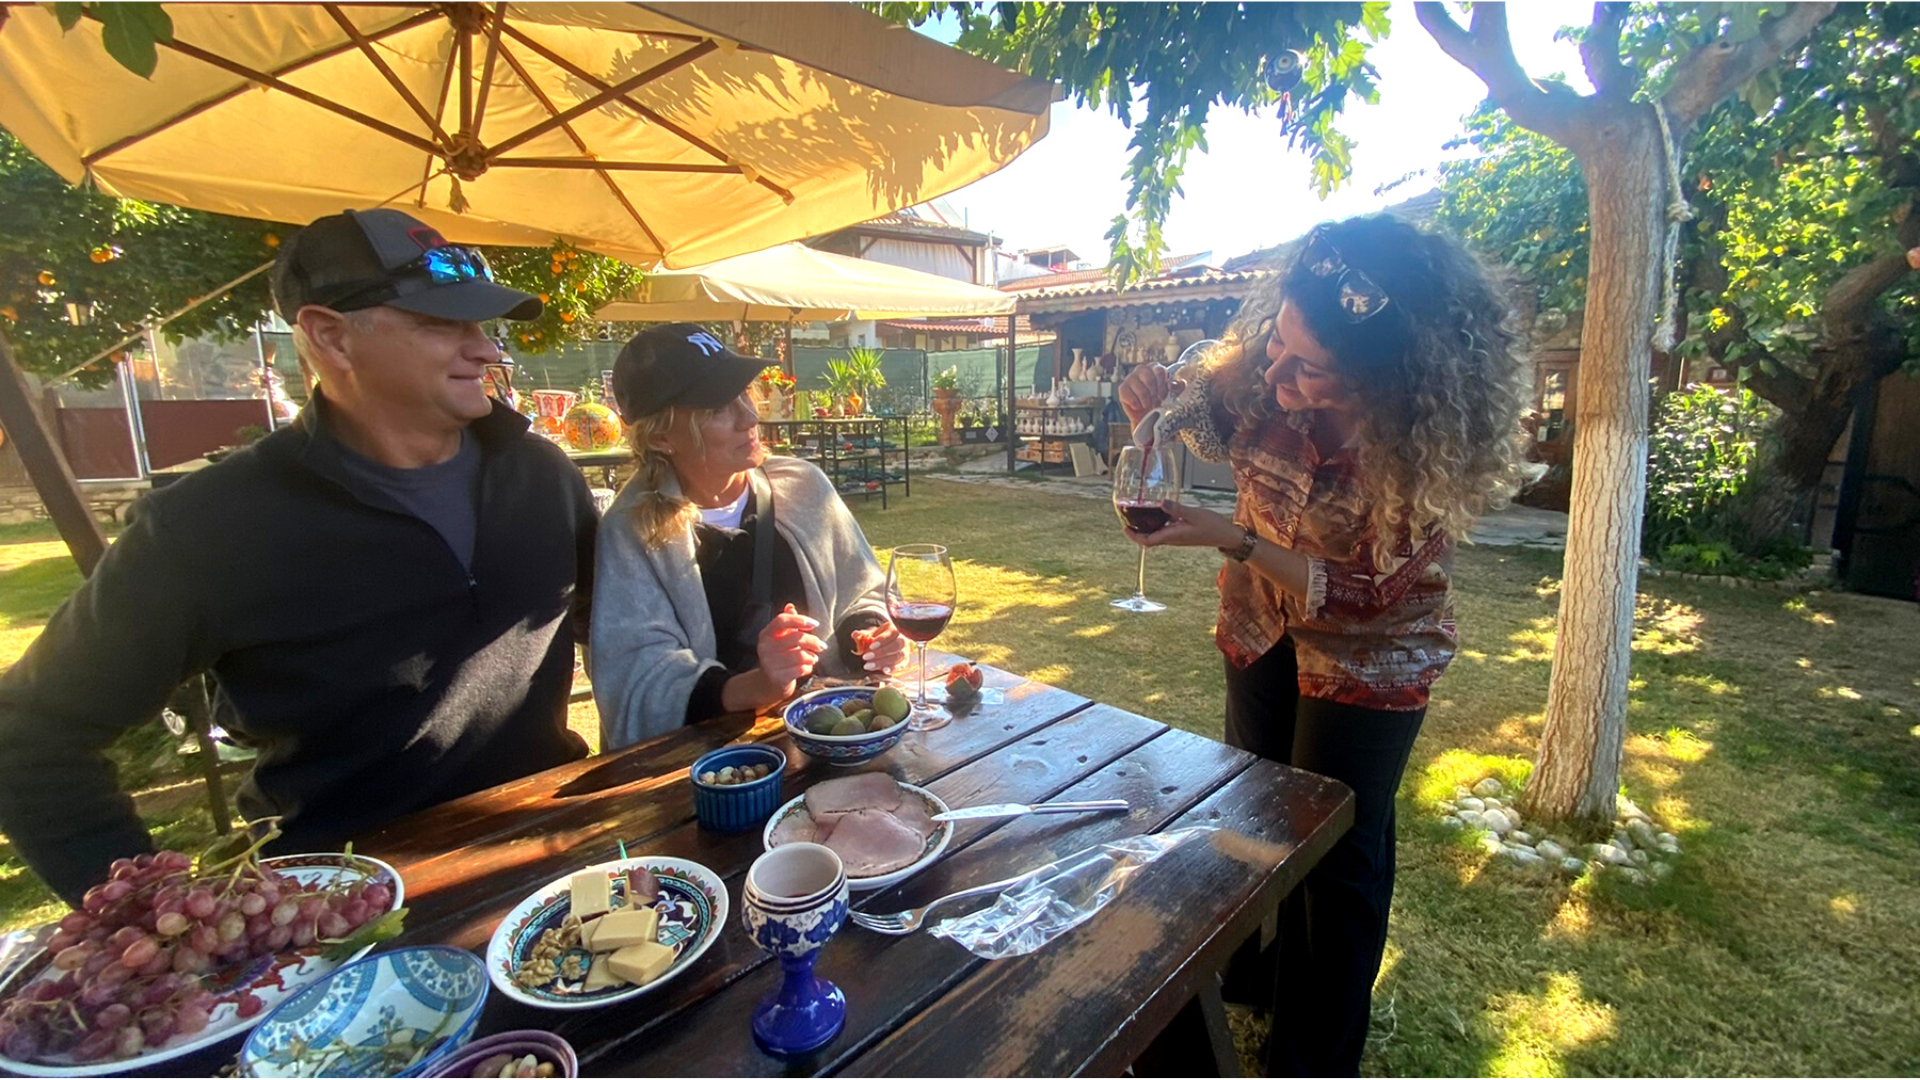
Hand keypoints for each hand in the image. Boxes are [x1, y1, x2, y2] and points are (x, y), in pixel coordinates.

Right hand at [756, 604, 825, 694]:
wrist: (769, 683)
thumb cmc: (779, 657)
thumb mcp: (780, 638)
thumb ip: (787, 622)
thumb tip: (790, 607)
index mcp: (766, 634)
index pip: (782, 620)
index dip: (800, 620)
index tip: (814, 624)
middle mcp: (765, 647)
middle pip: (796, 637)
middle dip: (813, 642)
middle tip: (821, 646)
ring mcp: (770, 663)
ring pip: (800, 655)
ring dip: (812, 656)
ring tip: (813, 658)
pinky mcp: (777, 677)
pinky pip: (800, 669)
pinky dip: (808, 667)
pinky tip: (807, 667)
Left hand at [856, 622, 912, 674]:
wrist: (886, 645)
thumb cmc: (878, 638)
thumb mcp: (871, 634)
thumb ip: (863, 635)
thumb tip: (855, 634)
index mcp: (894, 629)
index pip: (891, 633)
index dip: (882, 640)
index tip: (871, 646)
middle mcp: (902, 639)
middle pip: (896, 646)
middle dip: (881, 652)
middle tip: (866, 657)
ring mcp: (905, 651)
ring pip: (898, 656)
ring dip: (883, 662)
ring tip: (869, 665)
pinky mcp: (904, 661)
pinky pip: (901, 666)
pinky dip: (892, 668)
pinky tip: (883, 670)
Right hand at [1118, 363, 1173, 429]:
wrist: (1147, 415)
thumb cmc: (1161, 401)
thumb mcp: (1174, 393)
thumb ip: (1177, 386)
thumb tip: (1171, 384)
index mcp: (1155, 367)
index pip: (1159, 371)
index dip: (1162, 385)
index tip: (1163, 397)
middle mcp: (1141, 369)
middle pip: (1149, 379)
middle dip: (1154, 395)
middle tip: (1156, 403)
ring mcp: (1130, 378)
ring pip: (1140, 389)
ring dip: (1146, 401)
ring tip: (1148, 405)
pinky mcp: (1122, 388)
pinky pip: (1130, 396)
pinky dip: (1136, 404)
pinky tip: (1139, 406)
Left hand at [1127, 501, 1244, 549]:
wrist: (1226, 535)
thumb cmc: (1212, 526)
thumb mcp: (1194, 515)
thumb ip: (1177, 509)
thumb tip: (1161, 503)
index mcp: (1173, 536)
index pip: (1148, 541)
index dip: (1134, 536)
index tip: (1125, 527)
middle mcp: (1173, 538)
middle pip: (1149, 538)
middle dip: (1137, 531)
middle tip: (1127, 518)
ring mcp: (1177, 536)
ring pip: (1156, 534)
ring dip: (1146, 526)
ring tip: (1138, 513)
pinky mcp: (1182, 532)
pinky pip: (1165, 529)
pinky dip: (1158, 522)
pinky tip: (1159, 511)